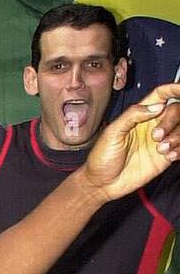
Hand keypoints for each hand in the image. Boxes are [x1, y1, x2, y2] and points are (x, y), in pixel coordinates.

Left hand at [83, 84, 179, 201]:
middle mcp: (154, 125)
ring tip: (161, 149)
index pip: (162, 95)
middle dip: (171, 120)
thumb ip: (133, 115)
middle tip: (155, 136)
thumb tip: (157, 106)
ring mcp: (161, 141)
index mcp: (141, 115)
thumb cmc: (102, 158)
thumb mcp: (112, 132)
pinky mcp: (164, 157)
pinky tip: (168, 157)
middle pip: (176, 110)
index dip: (174, 89)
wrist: (101, 184)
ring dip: (177, 136)